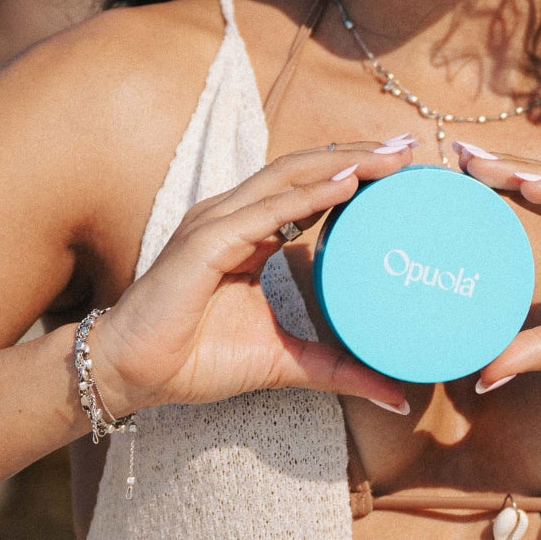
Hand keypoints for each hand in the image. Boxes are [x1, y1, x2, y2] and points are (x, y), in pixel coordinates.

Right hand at [87, 141, 416, 416]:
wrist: (131, 375)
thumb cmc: (196, 358)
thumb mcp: (284, 360)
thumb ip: (337, 368)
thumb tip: (395, 393)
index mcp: (251, 229)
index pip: (312, 185)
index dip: (356, 170)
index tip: (404, 164)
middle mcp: (235, 213)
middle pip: (306, 168)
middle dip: (359, 154)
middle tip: (409, 146)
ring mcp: (218, 221)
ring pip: (289, 177)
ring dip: (342, 163)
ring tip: (388, 158)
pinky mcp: (205, 242)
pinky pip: (263, 212)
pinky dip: (306, 195)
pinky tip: (345, 186)